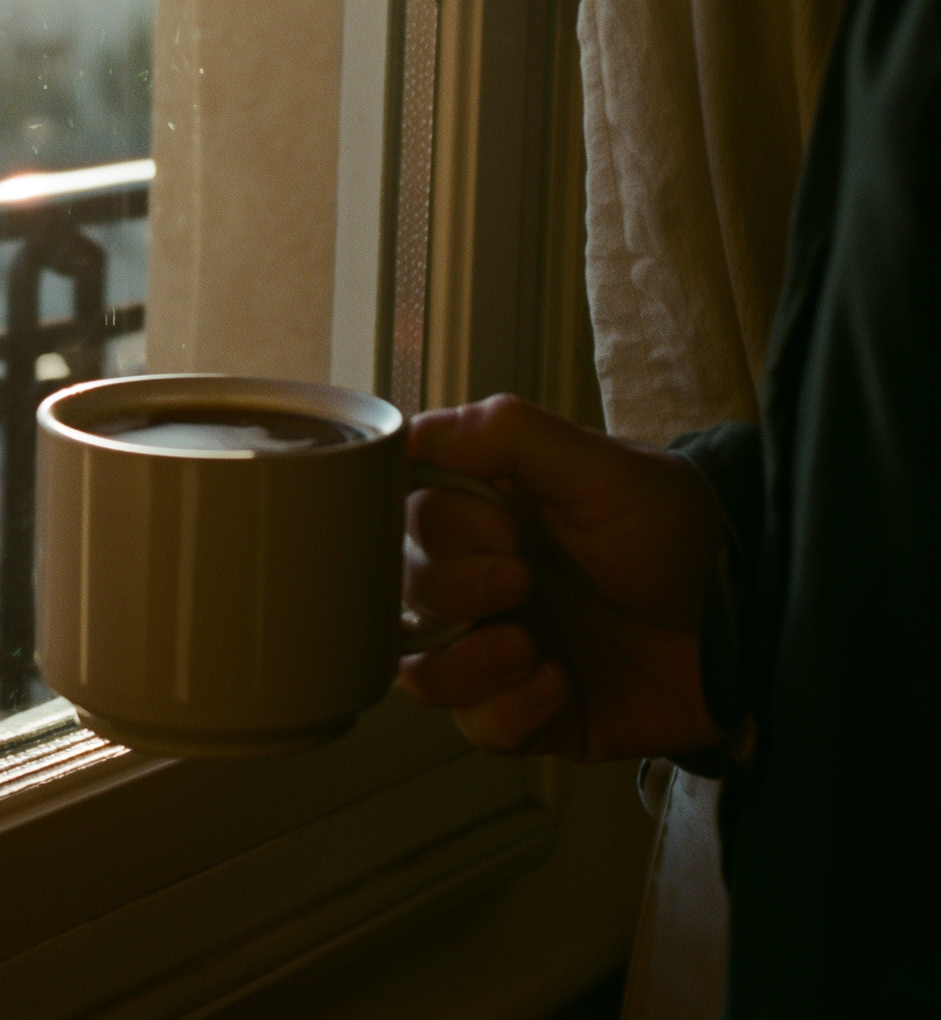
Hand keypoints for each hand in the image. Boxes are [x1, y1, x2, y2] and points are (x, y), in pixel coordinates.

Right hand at [396, 395, 729, 763]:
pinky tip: (559, 682)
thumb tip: (419, 431)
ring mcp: (504, 650)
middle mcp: (484, 581)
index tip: (501, 523)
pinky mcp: (533, 714)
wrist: (756, 624)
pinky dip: (506, 709)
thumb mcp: (604, 468)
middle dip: (451, 587)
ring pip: (419, 669)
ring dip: (461, 659)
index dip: (437, 523)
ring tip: (529, 646)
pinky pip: (477, 727)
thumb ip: (510, 436)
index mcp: (490, 515)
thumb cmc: (684, 536)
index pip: (407, 513)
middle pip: (402, 590)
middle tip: (521, 579)